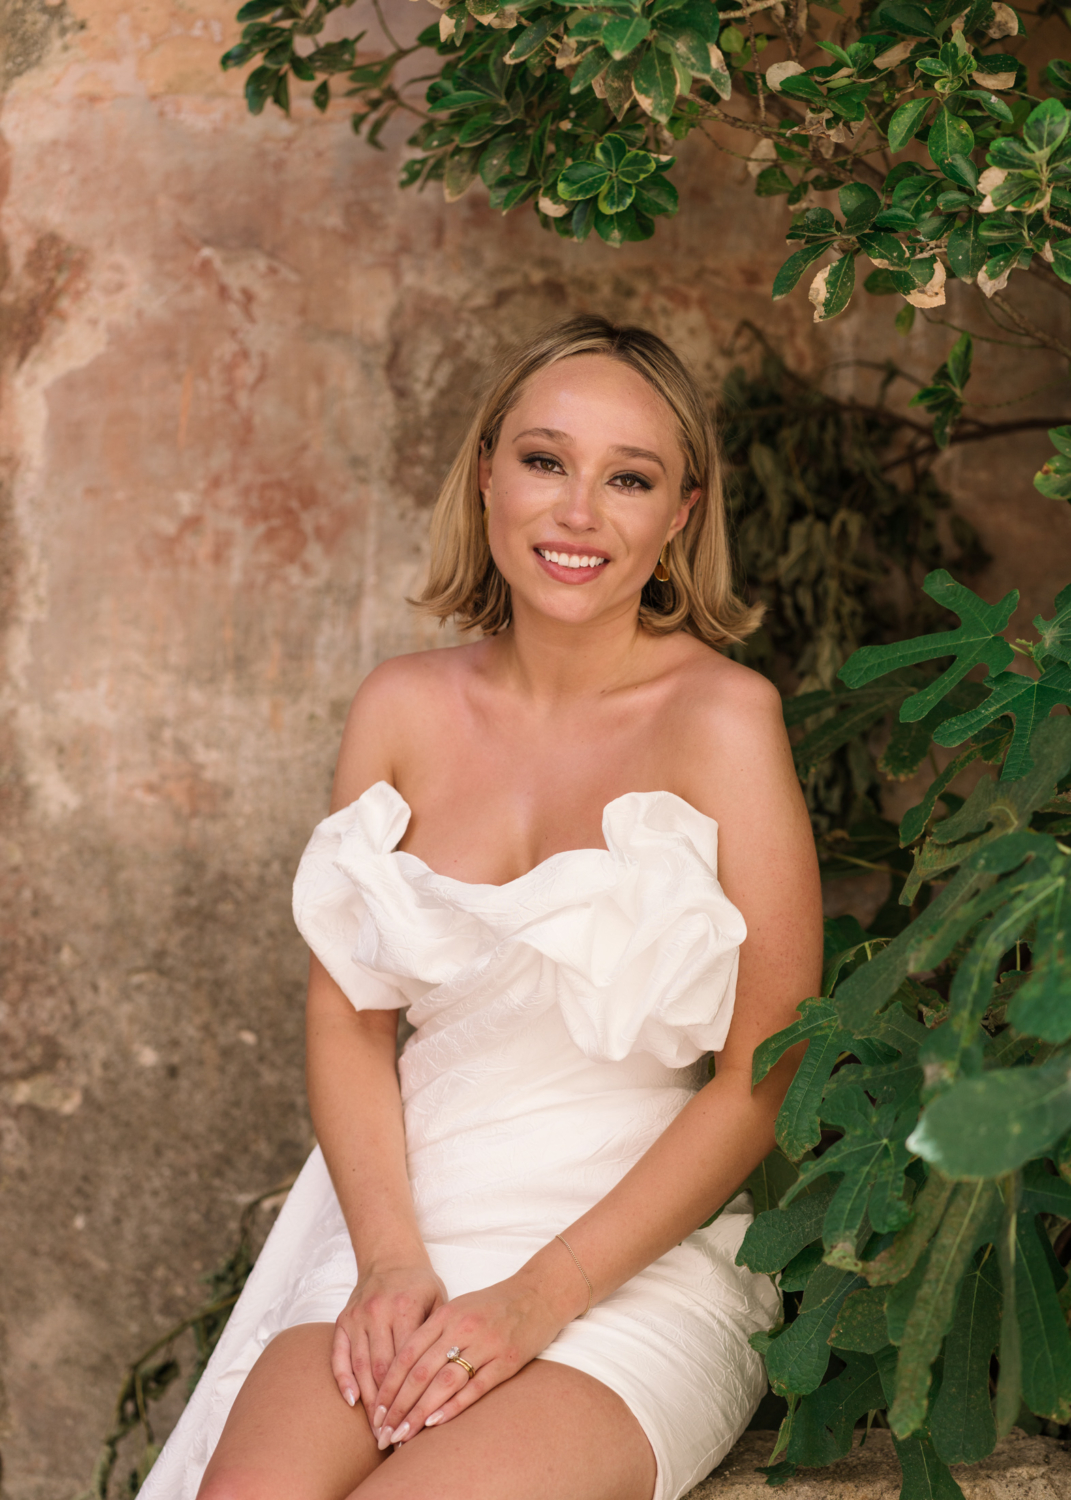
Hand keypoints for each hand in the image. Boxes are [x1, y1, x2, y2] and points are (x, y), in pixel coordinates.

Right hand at [331, 1263, 447, 1420]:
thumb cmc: (420, 1284)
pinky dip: (343, 1379)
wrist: (390, 1256)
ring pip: (361, 1366)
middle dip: (389, 1406)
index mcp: (405, 1308)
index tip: (418, 1421)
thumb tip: (449, 1377)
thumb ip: (440, 1335)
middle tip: (395, 1436)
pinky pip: (339, 1354)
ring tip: (377, 1429)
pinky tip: (351, 1402)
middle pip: (382, 1369)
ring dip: (368, 1401)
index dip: (413, 1394)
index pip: (408, 1361)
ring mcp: (358, 1317)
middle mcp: (378, 1313)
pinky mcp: (343, 1320)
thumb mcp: (439, 1300)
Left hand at [371, 1274, 570, 1447]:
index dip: (388, 1386)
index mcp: (446, 1314)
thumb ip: (434, 1332)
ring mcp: (485, 1344)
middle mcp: (462, 1328)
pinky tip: (435, 1424)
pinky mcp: (507, 1360)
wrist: (539, 1293)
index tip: (375, 1412)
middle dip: (398, 1406)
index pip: (407, 1354)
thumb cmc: (495, 1304)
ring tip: (402, 1436)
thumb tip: (403, 1369)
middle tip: (383, 1433)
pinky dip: (453, 1407)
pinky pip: (476, 1387)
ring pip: (444, 1382)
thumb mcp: (459, 1308)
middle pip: (421, 1372)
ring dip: (420, 1413)